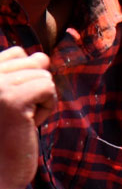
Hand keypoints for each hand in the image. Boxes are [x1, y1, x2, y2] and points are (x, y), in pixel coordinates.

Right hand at [0, 47, 55, 188]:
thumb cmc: (4, 136)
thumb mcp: (11, 98)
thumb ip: (22, 74)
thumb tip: (43, 56)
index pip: (16, 53)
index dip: (24, 79)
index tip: (10, 105)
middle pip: (32, 60)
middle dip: (34, 89)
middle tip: (16, 115)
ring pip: (43, 75)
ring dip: (40, 100)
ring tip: (20, 121)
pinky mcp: (11, 100)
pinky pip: (48, 87)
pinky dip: (47, 107)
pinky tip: (29, 124)